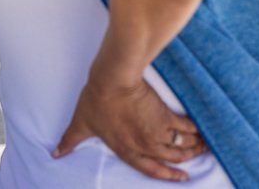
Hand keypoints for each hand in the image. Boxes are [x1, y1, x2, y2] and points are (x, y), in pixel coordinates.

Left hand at [54, 71, 206, 180]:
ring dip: (194, 148)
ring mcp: (157, 133)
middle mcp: (144, 145)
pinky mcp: (166, 117)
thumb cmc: (95, 100)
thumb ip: (70, 141)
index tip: (182, 177)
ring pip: (181, 146)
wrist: (112, 81)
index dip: (167, 175)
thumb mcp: (80, 123)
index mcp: (125, 149)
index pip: (150, 169)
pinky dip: (197, 131)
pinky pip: (187, 128)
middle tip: (195, 158)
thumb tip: (55, 153)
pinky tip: (203, 131)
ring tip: (203, 146)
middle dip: (185, 160)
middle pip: (171, 158)